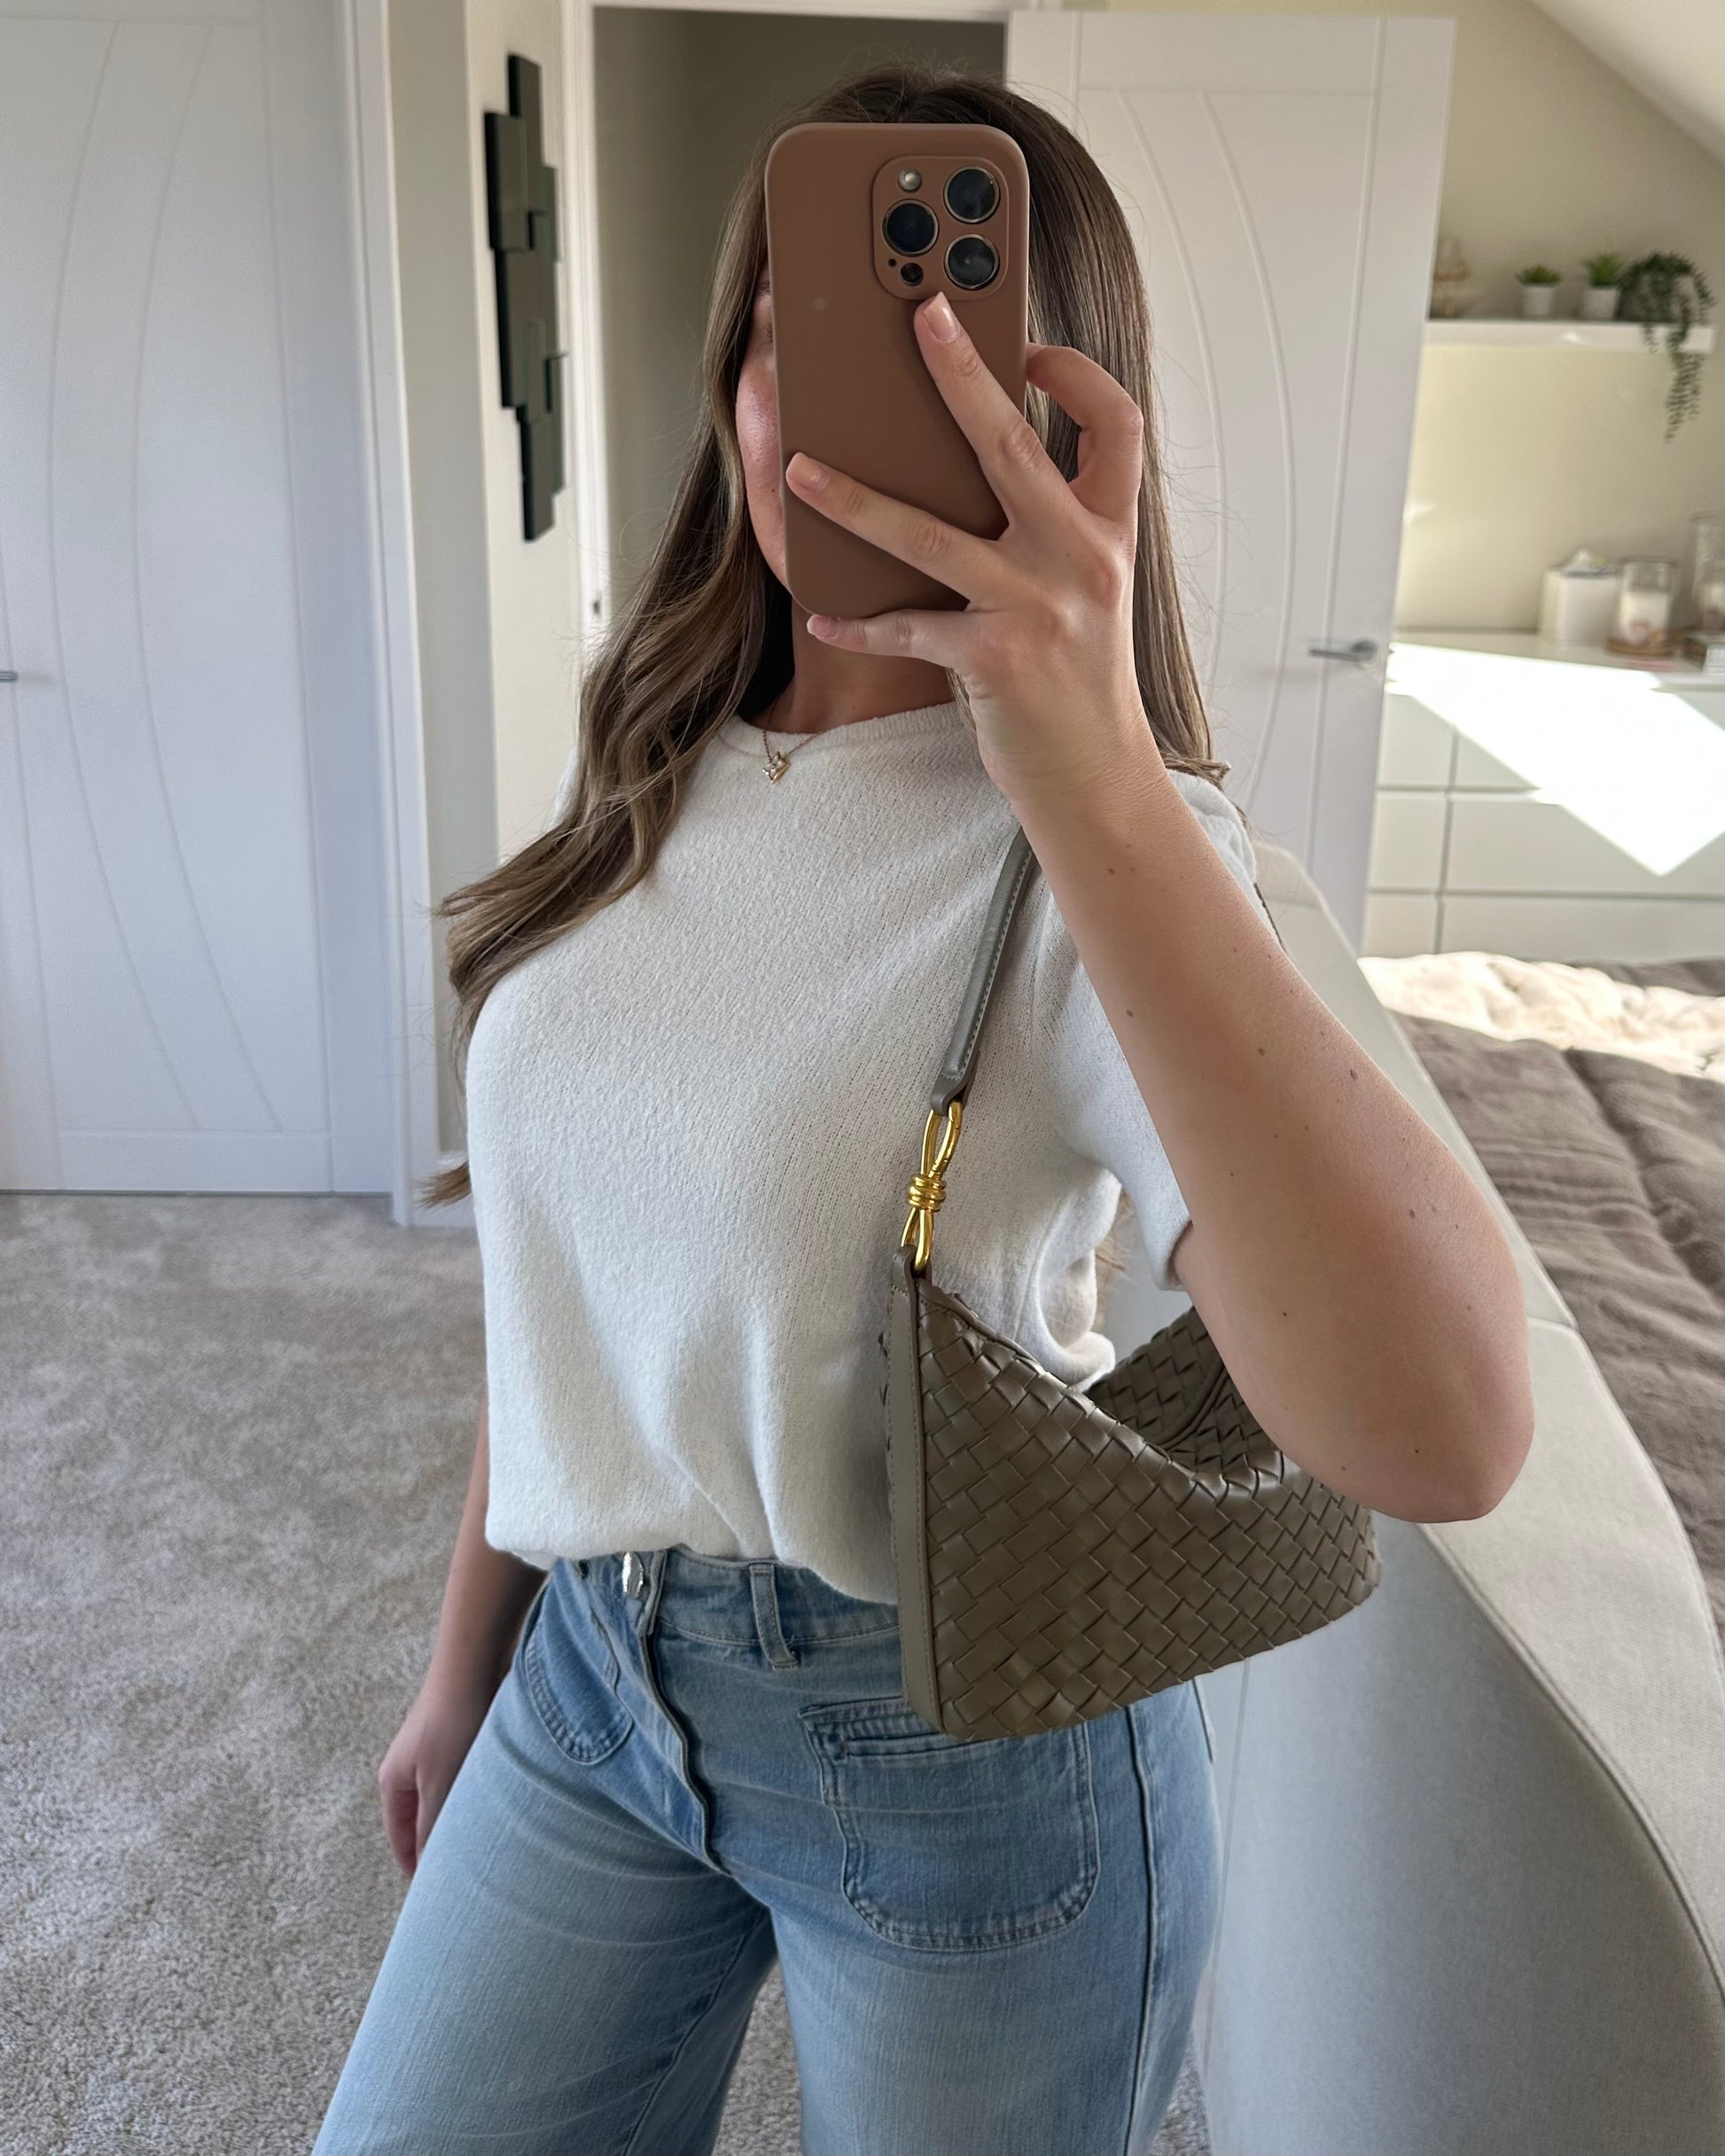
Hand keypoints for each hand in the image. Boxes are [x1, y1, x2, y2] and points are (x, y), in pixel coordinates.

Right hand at [377, 1668, 495, 1878]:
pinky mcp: (463, 1734)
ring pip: (449, 1799)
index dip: (418, 1869)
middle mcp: (411, 1766)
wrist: (475, 1658)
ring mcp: (436, 1749)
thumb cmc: (453, 1720)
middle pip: (424, 1820)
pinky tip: (502, 1804)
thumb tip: (431, 1872)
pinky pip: (467, 1777)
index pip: (402, 1840)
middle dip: (442, 1846)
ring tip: (489, 1845)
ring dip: (464, 1819)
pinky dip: (478, 1795)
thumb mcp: (441, 1784)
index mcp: (394, 1781)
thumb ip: (433, 1829)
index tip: (437, 1899)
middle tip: (467, 1877)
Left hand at [783, 288, 1165, 810]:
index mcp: (1109, 534)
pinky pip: (909, 627)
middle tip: (920, 316)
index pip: (1117, 427)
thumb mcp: (1089, 595)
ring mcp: (1038, 608)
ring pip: (931, 535)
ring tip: (799, 470)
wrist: (1095, 780)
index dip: (1077, 377)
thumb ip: (1054, 531)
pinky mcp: (995, 660)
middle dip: (960, 375)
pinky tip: (823, 614)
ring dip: (855, 501)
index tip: (1031, 351)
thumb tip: (982, 466)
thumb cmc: (1078, 685)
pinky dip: (861, 622)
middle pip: (1012, 447)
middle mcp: (1080, 561)